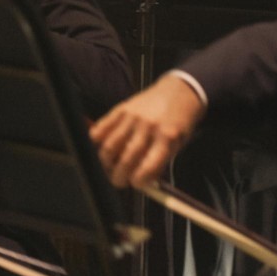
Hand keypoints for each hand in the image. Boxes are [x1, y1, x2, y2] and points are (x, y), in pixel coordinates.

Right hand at [89, 75, 205, 188]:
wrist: (180, 91)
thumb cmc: (180, 121)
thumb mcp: (177, 144)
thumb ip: (159, 162)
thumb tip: (141, 182)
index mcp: (167, 138)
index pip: (148, 167)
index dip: (138, 181)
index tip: (135, 184)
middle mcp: (148, 127)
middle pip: (126, 159)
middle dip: (119, 176)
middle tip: (117, 181)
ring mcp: (132, 117)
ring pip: (110, 145)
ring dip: (105, 161)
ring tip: (107, 167)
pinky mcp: (121, 108)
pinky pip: (102, 127)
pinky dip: (96, 140)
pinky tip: (98, 148)